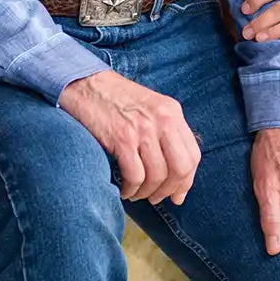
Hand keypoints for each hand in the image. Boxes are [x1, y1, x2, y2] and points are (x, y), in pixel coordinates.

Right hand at [60, 70, 200, 204]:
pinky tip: (124, 189)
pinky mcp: (122, 138)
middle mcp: (162, 119)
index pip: (193, 155)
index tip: (177, 195)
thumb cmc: (116, 99)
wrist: (86, 83)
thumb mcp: (151, 107)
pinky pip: (135, 176)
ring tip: (136, 193)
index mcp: (172, 111)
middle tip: (155, 197)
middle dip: (169, 190)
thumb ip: (166, 133)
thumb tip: (178, 176)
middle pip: (181, 168)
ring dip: (146, 193)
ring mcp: (143, 128)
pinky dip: (130, 190)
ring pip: (157, 176)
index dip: (186, 181)